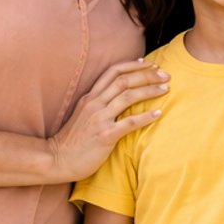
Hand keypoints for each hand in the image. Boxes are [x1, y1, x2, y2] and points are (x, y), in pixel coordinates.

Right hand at [46, 59, 167, 181]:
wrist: (57, 159)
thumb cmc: (72, 140)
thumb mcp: (83, 115)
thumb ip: (98, 104)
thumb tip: (117, 97)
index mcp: (90, 97)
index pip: (113, 72)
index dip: (132, 65)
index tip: (149, 64)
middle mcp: (94, 104)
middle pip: (123, 80)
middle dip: (146, 75)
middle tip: (165, 74)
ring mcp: (99, 119)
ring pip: (128, 96)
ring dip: (149, 90)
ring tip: (165, 88)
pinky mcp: (105, 136)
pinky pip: (129, 123)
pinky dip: (145, 116)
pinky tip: (158, 114)